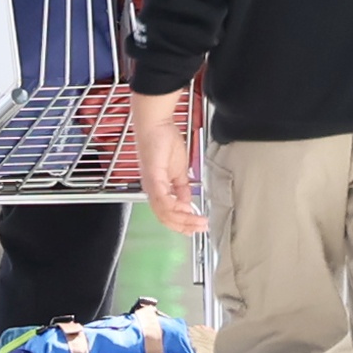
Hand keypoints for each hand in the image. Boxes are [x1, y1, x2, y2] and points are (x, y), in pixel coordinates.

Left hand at [130, 91, 201, 231]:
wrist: (155, 123)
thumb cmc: (163, 140)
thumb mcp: (178, 169)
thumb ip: (182, 187)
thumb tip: (187, 202)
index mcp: (157, 189)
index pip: (167, 214)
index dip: (182, 224)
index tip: (196, 227)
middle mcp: (151, 190)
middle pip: (165, 218)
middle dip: (185, 226)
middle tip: (201, 228)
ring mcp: (151, 185)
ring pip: (164, 213)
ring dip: (183, 220)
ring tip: (199, 222)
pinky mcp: (153, 177)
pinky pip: (162, 200)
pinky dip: (175, 208)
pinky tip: (187, 210)